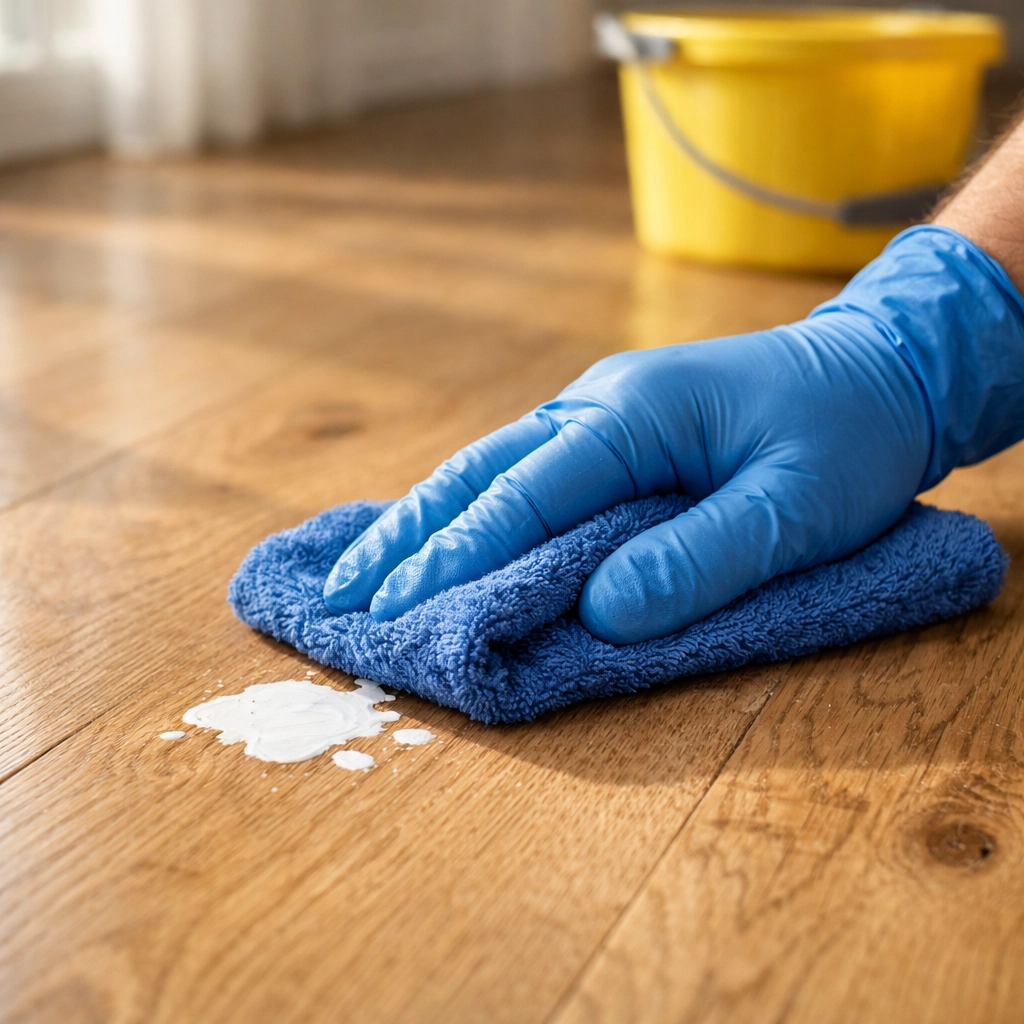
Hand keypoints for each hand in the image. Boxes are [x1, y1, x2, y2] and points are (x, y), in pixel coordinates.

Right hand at [323, 290, 932, 642]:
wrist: (880, 370)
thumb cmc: (847, 438)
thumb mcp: (796, 509)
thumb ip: (699, 561)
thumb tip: (600, 614)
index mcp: (633, 415)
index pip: (523, 495)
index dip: (456, 558)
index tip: (391, 611)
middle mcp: (594, 406)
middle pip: (477, 473)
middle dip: (405, 539)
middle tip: (337, 595)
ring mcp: (595, 415)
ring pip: (487, 470)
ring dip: (420, 524)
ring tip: (360, 575)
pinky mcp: (606, 435)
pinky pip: (520, 474)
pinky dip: (466, 512)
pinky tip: (435, 539)